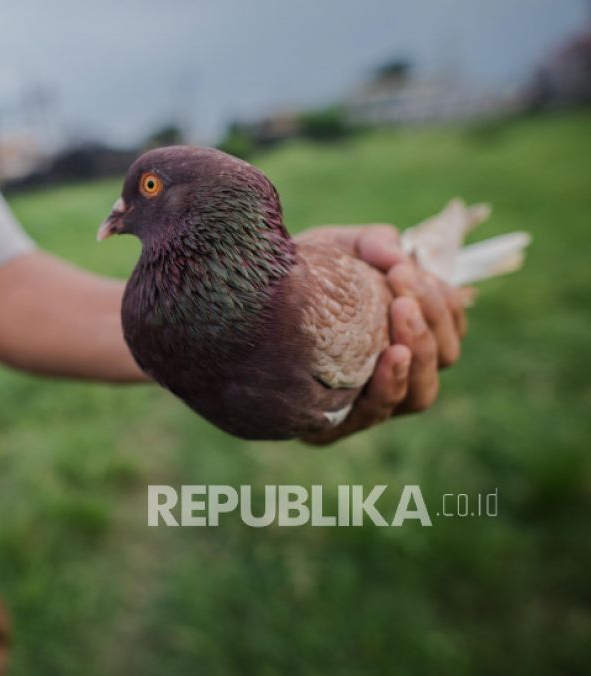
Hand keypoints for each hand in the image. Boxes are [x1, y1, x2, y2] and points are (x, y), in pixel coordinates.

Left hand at [296, 224, 467, 444]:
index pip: (448, 328)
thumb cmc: (294, 282)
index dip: (443, 302)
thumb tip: (399, 251)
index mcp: (401, 336)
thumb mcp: (333, 250)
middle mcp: (389, 375)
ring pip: (422, 392)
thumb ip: (371, 243)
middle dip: (432, 317)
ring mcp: (363, 405)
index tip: (407, 268)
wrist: (232, 309)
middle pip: (443, 358)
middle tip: (402, 282)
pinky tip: (393, 355)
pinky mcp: (331, 427)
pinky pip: (376, 413)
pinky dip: (393, 383)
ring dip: (421, 348)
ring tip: (402, 310)